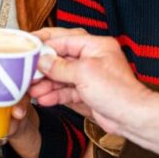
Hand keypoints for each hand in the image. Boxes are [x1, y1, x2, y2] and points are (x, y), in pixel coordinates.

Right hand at [29, 28, 146, 134]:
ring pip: (62, 76)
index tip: (29, 47)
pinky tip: (44, 98)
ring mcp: (90, 76)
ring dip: (47, 83)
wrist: (131, 117)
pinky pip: (67, 90)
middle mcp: (93, 59)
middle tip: (27, 70)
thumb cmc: (118, 92)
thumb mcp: (84, 73)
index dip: (45, 44)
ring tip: (33, 89)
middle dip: (44, 66)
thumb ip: (60, 66)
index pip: (65, 39)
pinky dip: (55, 94)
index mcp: (96, 46)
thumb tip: (42, 60)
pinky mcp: (88, 93)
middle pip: (61, 58)